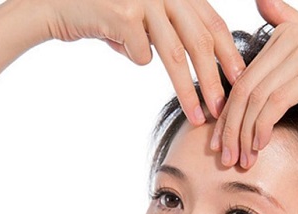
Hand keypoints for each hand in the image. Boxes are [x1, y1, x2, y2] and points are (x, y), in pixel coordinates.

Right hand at [43, 0, 244, 124]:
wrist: (56, 2)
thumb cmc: (104, 15)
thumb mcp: (143, 18)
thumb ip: (169, 32)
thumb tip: (197, 65)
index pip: (212, 24)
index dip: (229, 55)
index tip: (241, 83)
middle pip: (200, 41)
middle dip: (214, 80)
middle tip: (224, 110)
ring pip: (175, 53)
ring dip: (189, 91)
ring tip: (199, 118)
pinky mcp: (123, 13)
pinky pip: (141, 54)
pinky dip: (133, 57)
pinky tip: (115, 41)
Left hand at [211, 0, 297, 168]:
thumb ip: (287, 22)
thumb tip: (262, 1)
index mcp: (282, 33)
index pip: (242, 80)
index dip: (227, 114)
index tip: (220, 141)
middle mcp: (288, 38)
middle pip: (244, 90)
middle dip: (230, 128)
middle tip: (225, 155)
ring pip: (257, 99)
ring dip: (245, 134)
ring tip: (242, 159)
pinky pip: (277, 102)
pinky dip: (263, 126)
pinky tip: (260, 145)